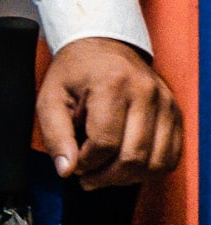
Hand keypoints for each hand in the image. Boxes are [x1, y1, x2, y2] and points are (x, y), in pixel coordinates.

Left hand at [36, 36, 183, 187]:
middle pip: (134, 157)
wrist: (102, 46)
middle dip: (106, 176)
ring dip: (128, 178)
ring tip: (105, 174)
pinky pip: (171, 157)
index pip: (105, 143)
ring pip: (156, 163)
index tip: (74, 164)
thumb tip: (66, 170)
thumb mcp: (50, 98)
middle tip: (87, 177)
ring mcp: (166, 103)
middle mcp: (146, 93)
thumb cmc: (73, 74)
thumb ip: (55, 135)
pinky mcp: (175, 113)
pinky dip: (149, 170)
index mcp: (112, 85)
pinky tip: (126, 167)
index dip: (87, 163)